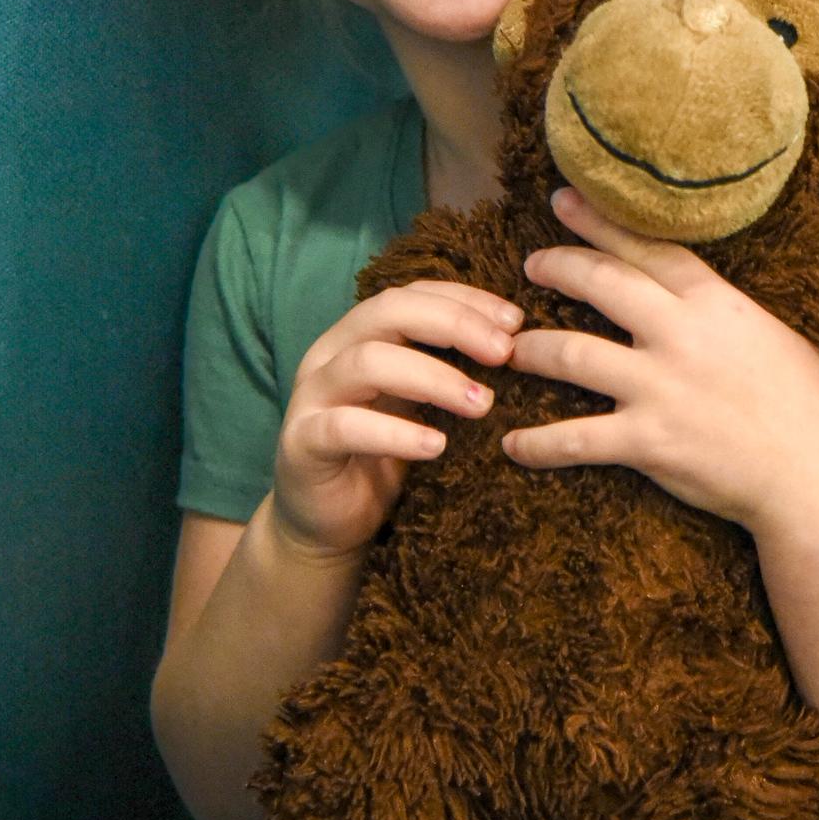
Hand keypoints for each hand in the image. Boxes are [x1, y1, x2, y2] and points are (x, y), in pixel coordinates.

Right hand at [273, 283, 522, 557]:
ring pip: (367, 362)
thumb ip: (447, 369)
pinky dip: (395, 433)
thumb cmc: (383, 458)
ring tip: (481, 403)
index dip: (465, 298)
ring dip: (433, 377)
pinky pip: (345, 427)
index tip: (515, 321)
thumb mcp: (419, 404)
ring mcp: (312, 396)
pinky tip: (436, 446)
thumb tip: (516, 344)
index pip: (413, 294)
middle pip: (388, 310)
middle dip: (454, 324)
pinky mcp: (302, 443)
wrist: (328, 526)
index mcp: (360, 335)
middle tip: (504, 354)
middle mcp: (330, 354)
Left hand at [503, 186, 818, 533]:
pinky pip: (574, 438)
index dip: (599, 221)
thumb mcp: (771, 336)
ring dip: (531, 350)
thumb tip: (692, 297)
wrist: (816, 476)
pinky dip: (538, 444)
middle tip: (532, 266)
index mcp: (715, 303)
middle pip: (600, 283)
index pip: (646, 247)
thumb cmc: (805, 407)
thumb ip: (721, 313)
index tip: (563, 200)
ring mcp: (659, 388)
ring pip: (570, 353)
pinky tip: (513, 446)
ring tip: (511, 350)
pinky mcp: (647, 442)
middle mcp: (680, 335)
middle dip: (557, 267)